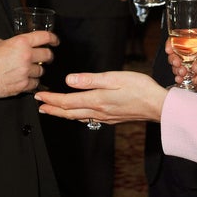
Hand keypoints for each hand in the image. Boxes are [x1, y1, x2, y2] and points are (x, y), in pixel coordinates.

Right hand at [0, 30, 57, 98]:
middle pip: (48, 55)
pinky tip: (24, 80)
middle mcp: (26, 56)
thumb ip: (11, 43)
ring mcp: (26, 71)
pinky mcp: (23, 85)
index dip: (53, 38)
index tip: (55, 41)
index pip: (44, 37)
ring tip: (28, 70)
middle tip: (46, 58)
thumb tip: (15, 45)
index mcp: (21, 42)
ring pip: (41, 71)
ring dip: (37, 71)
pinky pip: (35, 84)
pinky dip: (31, 82)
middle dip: (48, 56)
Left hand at [34, 70, 167, 124]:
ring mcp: (105, 117)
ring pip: (78, 117)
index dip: (51, 100)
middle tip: (39, 106)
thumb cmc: (139, 88)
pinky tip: (77, 114)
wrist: (158, 105)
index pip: (67, 102)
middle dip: (52, 109)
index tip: (39, 96)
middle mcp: (98, 111)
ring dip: (62, 113)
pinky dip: (77, 116)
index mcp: (96, 100)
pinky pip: (88, 119)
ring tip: (52, 110)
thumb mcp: (114, 78)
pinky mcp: (112, 118)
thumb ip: (90, 80)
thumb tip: (69, 80)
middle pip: (69, 112)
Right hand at [167, 36, 196, 98]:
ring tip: (182, 72)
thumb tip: (194, 66)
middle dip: (173, 57)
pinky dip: (179, 78)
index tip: (170, 48)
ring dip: (176, 68)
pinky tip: (181, 79)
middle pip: (177, 53)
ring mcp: (194, 66)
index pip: (183, 39)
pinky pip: (183, 77)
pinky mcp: (196, 77)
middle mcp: (195, 54)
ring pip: (178, 65)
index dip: (173, 42)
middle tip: (177, 63)